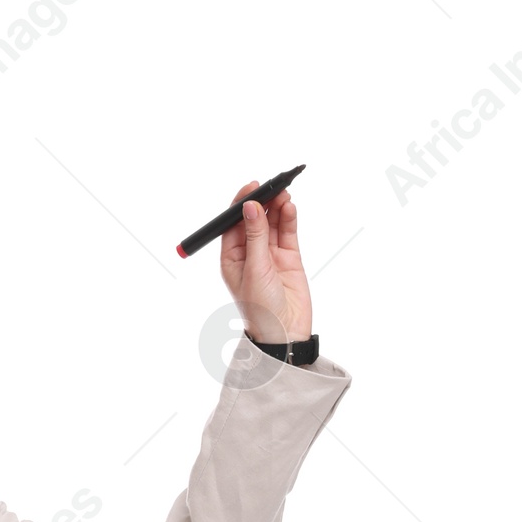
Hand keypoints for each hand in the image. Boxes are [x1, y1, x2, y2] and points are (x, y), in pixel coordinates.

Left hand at [219, 178, 312, 348]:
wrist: (285, 334)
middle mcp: (250, 253)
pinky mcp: (289, 257)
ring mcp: (270, 254)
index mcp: (232, 258)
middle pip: (255, 219)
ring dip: (277, 207)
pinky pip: (287, 231)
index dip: (242, 204)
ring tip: (284, 194)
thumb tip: (250, 207)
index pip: (234, 224)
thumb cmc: (261, 310)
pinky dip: (289, 218)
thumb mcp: (255, 270)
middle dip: (262, 202)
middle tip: (272, 186)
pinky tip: (290, 207)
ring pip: (273, 222)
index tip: (252, 188)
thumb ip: (255, 237)